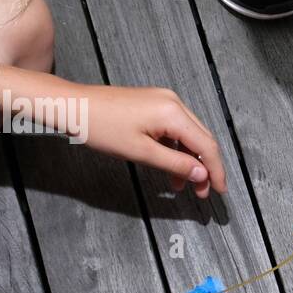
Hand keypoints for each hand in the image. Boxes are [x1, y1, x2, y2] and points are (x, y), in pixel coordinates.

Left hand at [75, 84, 225, 198]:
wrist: (73, 106)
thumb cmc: (100, 126)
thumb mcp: (141, 152)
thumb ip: (175, 164)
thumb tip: (201, 174)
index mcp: (173, 112)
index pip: (206, 145)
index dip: (216, 171)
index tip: (219, 190)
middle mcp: (173, 102)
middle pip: (202, 139)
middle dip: (204, 167)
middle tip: (202, 192)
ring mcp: (164, 100)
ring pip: (189, 134)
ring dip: (189, 160)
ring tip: (182, 184)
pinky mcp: (154, 103)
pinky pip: (175, 128)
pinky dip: (177, 148)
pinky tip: (170, 166)